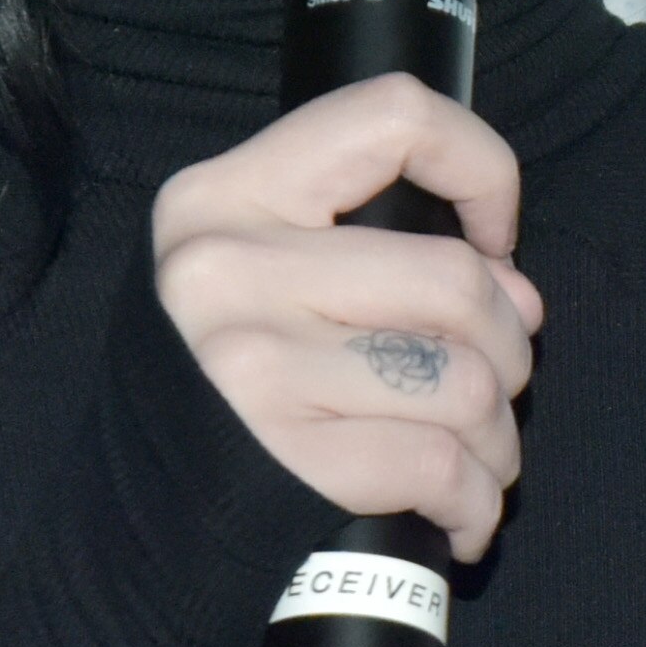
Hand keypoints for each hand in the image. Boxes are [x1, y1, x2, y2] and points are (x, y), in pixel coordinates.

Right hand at [154, 75, 547, 561]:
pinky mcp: (282, 459)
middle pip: (456, 279)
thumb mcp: (257, 281)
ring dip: (497, 439)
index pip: (395, 117)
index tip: (492, 242)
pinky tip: (460, 515)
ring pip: (467, 382)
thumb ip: (377, 254)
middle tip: (491, 388)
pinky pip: (440, 466)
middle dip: (509, 348)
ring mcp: (251, 364)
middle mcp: (227, 266)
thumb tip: (516, 292)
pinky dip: (474, 502)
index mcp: (226, 195)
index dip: (480, 171)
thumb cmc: (220, 394)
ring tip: (477, 462)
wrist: (129, 529)